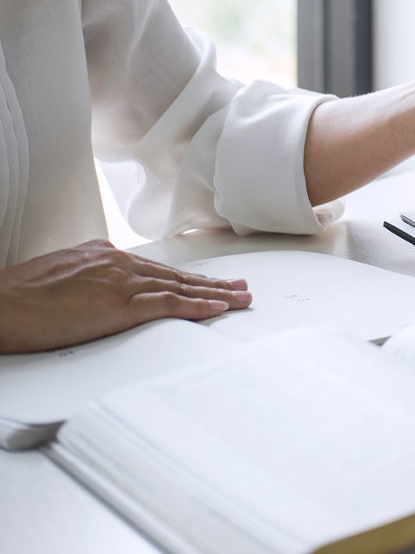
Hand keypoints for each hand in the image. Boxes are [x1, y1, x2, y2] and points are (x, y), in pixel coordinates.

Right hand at [0, 240, 251, 353]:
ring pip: (180, 286)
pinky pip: (168, 304)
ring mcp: (119, 282)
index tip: (210, 282)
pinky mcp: (117, 305)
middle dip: (213, 283)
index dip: (187, 276)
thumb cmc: (18, 298)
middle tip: (242, 288)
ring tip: (242, 299)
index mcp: (103, 255)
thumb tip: (102, 289)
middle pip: (176, 274)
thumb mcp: (61, 277)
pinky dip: (198, 306)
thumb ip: (89, 279)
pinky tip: (218, 309)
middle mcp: (116, 262)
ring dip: (216, 294)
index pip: (157, 268)